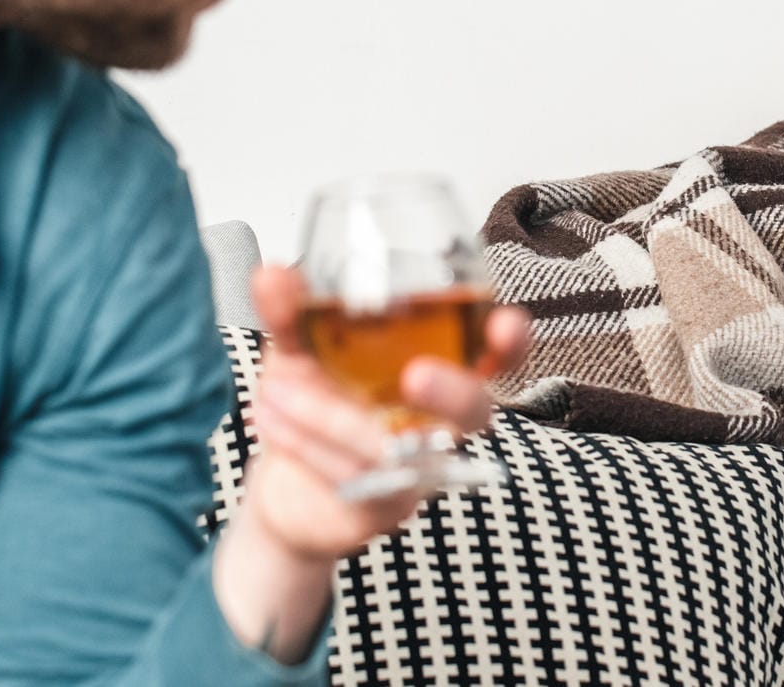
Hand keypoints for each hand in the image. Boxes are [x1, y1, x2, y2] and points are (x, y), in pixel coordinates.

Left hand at [214, 265, 530, 657]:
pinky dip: (307, 445)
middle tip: (415, 376)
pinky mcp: (383, 507)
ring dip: (329, 415)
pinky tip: (273, 420)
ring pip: (394, 447)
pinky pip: (355, 477)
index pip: (495, 356)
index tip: (505, 324)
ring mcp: (417, 469)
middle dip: (454, 391)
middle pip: (476, 410)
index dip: (511, 343)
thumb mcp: (299, 350)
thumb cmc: (313, 402)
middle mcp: (440, 422)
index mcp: (438, 369)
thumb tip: (272, 275)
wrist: (280, 482)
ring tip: (277, 390)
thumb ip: (291, 312)